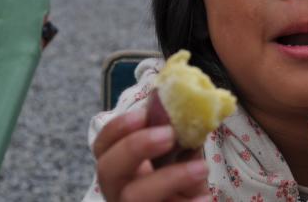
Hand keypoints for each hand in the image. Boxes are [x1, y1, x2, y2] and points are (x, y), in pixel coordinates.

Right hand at [93, 109, 209, 201]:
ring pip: (134, 196)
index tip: (144, 114)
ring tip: (201, 168)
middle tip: (169, 134)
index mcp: (122, 168)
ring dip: (169, 178)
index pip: (103, 146)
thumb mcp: (181, 160)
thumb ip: (180, 140)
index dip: (117, 128)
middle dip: (134, 146)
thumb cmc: (186, 183)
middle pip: (107, 169)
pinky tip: (204, 198)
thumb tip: (192, 115)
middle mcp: (119, 190)